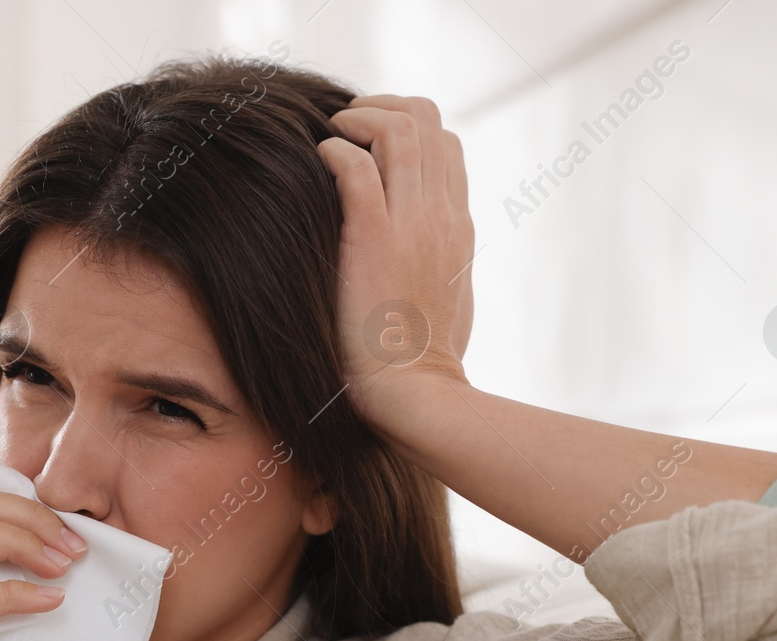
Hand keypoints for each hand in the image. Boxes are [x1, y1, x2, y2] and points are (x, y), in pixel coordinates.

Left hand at [318, 95, 474, 432]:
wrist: (415, 397)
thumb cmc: (422, 365)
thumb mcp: (446, 302)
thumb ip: (439, 268)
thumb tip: (424, 263)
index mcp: (458, 228)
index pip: (447, 145)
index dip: (407, 129)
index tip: (369, 146)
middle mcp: (442, 216)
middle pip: (428, 120)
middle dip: (380, 108)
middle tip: (344, 128)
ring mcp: (414, 224)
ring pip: (401, 128)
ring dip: (357, 119)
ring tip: (330, 137)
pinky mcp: (376, 239)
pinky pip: (358, 167)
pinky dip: (334, 151)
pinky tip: (317, 163)